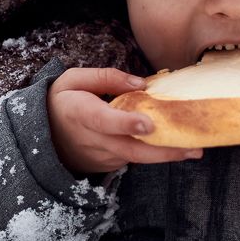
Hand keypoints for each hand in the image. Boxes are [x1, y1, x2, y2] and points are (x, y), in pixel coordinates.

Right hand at [47, 67, 202, 176]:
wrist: (44, 135)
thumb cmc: (64, 101)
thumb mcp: (74, 79)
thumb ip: (106, 77)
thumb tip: (141, 84)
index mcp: (81, 113)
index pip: (105, 121)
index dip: (126, 123)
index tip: (149, 124)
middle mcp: (93, 139)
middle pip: (131, 150)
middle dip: (163, 151)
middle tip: (193, 148)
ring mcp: (102, 155)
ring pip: (137, 158)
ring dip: (166, 155)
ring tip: (195, 148)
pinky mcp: (110, 163)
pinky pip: (135, 158)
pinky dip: (156, 153)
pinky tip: (178, 145)